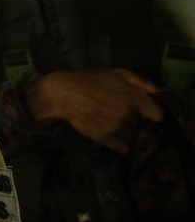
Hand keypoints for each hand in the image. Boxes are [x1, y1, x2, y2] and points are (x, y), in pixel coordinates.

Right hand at [25, 69, 161, 152]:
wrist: (63, 94)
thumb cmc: (91, 80)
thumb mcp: (117, 73)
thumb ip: (141, 82)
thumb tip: (159, 93)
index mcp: (133, 97)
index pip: (157, 115)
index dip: (152, 113)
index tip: (147, 113)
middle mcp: (128, 114)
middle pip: (142, 125)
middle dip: (135, 120)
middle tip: (122, 113)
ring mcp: (117, 128)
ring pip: (133, 136)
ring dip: (127, 132)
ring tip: (113, 123)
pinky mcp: (106, 139)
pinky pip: (124, 148)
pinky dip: (121, 143)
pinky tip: (112, 133)